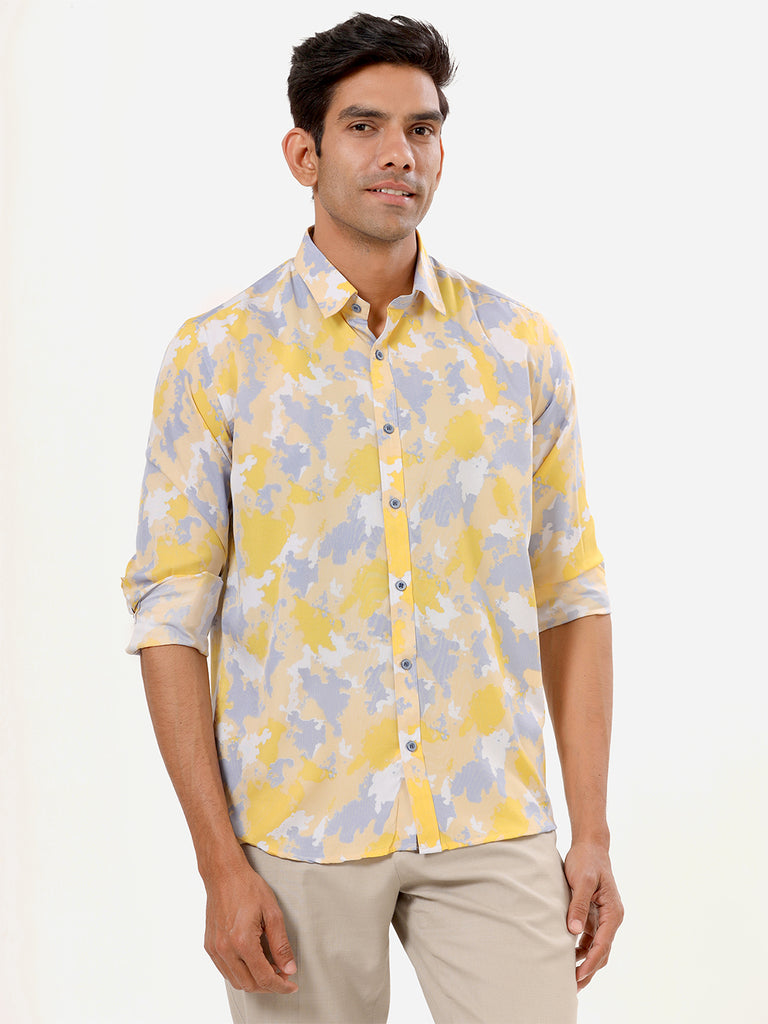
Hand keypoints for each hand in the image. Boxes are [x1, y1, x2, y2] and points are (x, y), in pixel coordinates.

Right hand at [202, 853, 297, 993]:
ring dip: (254, 981)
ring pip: (236, 981)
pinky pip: (225, 970)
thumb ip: (281, 944)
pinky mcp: (209, 946)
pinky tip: (252, 962)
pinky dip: (240, 973)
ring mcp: (215, 949)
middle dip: (269, 985)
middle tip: (283, 975)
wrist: (224, 874)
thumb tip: (288, 968)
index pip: (264, 977)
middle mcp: (225, 949)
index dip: (280, 985)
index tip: (291, 985)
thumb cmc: (248, 888)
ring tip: (269, 968)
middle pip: (249, 984)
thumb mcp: (273, 913)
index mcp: (242, 941)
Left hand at [563, 841, 622, 989]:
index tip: (578, 976)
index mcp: (613, 912)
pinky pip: (589, 937)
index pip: (603, 945)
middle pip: (602, 952)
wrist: (589, 846)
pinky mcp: (593, 914)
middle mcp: (611, 918)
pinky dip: (581, 949)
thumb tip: (573, 932)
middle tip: (573, 987)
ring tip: (568, 977)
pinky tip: (568, 957)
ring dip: (585, 962)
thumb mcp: (581, 880)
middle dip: (589, 970)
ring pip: (596, 947)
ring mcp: (603, 917)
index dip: (591, 962)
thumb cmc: (586, 860)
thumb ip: (578, 905)